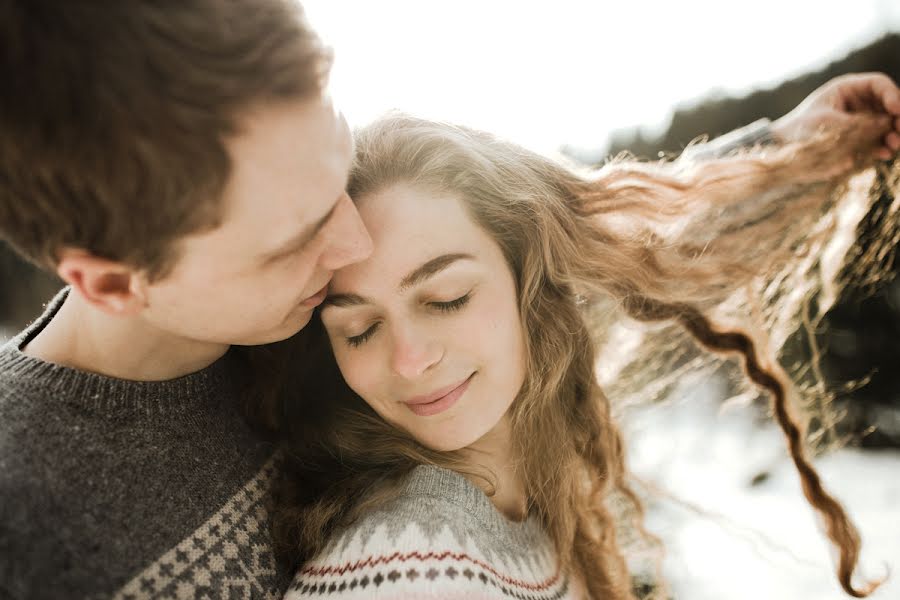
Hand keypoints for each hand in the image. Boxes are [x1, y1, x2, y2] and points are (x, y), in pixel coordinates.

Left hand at [771, 72, 899, 160]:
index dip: (892, 95)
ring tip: (893, 144)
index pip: (878, 85)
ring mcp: (858, 120)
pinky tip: (884, 153)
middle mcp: (856, 102)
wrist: (782, 149)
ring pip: (885, 123)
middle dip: (897, 117)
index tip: (896, 110)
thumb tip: (886, 124)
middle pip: (888, 104)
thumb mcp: (829, 122)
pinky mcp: (856, 138)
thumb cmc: (800, 128)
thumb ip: (858, 123)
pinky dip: (881, 146)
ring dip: (892, 133)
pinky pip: (875, 139)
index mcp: (847, 88)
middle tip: (899, 131)